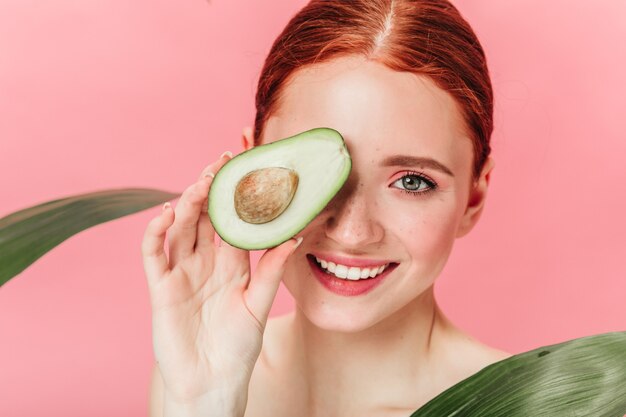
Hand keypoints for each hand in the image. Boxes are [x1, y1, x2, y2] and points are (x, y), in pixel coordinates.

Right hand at [141, 152, 301, 405]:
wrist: (213, 382)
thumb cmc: (238, 346)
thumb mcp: (259, 305)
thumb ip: (271, 271)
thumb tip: (294, 237)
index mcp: (232, 263)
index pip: (233, 221)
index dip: (238, 197)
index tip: (246, 170)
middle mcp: (206, 262)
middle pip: (205, 217)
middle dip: (211, 190)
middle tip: (220, 164)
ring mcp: (182, 272)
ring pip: (181, 228)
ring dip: (189, 204)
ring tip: (201, 183)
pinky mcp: (161, 287)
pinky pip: (155, 253)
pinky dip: (157, 232)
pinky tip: (168, 213)